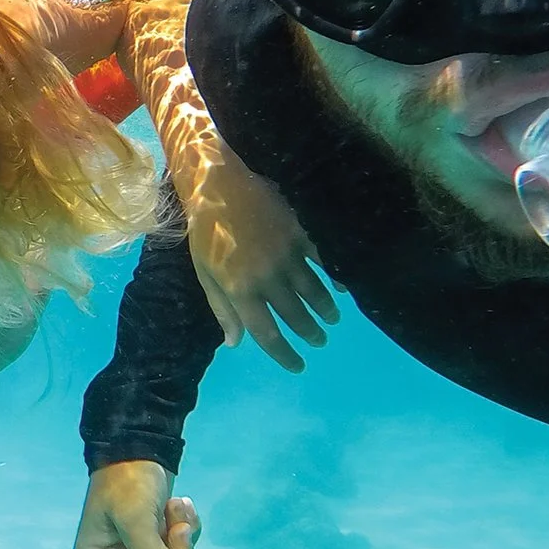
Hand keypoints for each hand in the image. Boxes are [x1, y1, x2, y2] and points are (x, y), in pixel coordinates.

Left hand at [182, 165, 337, 372]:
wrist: (219, 183)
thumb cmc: (205, 230)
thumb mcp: (204, 272)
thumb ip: (222, 308)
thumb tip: (235, 343)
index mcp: (241, 289)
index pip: (267, 334)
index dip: (284, 355)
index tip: (297, 366)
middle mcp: (268, 277)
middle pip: (296, 316)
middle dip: (310, 334)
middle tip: (319, 342)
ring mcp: (287, 255)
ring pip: (314, 292)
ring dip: (325, 310)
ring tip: (332, 320)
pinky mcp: (301, 234)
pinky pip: (324, 261)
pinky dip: (336, 277)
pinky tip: (343, 288)